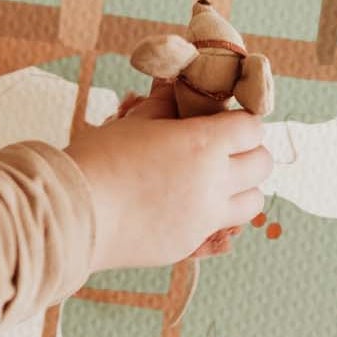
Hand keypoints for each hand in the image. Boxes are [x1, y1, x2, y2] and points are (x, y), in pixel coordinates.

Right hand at [65, 92, 269, 270]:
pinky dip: (211, 215)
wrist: (74, 214)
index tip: (224, 124)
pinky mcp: (190, 244)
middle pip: (262, 164)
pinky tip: (182, 207)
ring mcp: (205, 217)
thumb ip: (164, 107)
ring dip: (241, 189)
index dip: (240, 123)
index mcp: (203, 143)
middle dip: (248, 153)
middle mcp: (214, 181)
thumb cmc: (98, 160)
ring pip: (253, 202)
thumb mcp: (134, 123)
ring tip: (214, 184)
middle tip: (224, 152)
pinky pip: (219, 228)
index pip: (251, 128)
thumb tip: (176, 92)